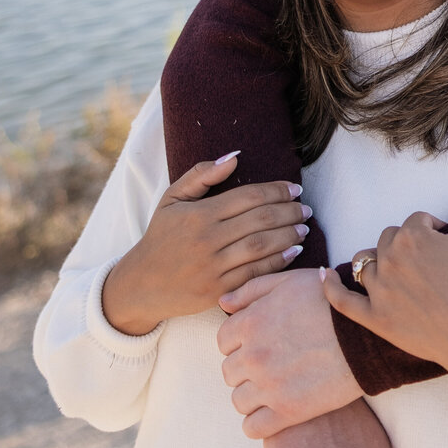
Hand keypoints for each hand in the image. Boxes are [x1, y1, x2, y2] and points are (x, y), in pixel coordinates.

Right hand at [101, 154, 310, 336]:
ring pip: (261, 246)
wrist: (141, 285)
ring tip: (304, 227)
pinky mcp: (217, 291)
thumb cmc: (161, 237)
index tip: (295, 188)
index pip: (248, 197)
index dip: (276, 191)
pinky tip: (293, 252)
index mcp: (199, 214)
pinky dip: (278, 262)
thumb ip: (201, 175)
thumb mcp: (171, 199)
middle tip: (306, 208)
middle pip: (260, 220)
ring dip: (288, 235)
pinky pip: (254, 273)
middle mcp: (207, 239)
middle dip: (289, 212)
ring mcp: (213, 267)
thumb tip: (235, 157)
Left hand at [218, 268, 359, 435]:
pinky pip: (253, 428)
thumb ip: (252, 290)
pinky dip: (259, 423)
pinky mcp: (288, 412)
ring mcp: (269, 386)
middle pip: (230, 371)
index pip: (223, 342)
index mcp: (251, 323)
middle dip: (246, 369)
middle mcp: (253, 355)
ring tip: (275, 388)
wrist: (367, 334)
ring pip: (239, 400)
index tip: (260, 344)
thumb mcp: (290, 282)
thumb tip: (223, 302)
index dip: (241, 342)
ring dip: (252, 396)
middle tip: (272, 365)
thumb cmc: (330, 302)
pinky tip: (275, 412)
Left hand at [322, 194, 447, 387]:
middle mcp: (390, 260)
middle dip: (407, 244)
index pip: (416, 221)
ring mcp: (378, 291)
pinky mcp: (375, 319)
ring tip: (394, 268)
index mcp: (413, 237)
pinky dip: (331, 286)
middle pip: (388, 239)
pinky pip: (342, 300)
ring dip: (377, 260)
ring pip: (365, 262)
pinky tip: (325, 274)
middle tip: (429, 262)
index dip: (434, 229)